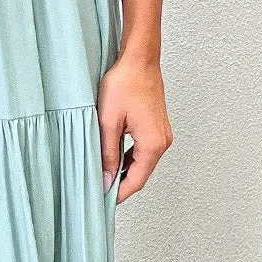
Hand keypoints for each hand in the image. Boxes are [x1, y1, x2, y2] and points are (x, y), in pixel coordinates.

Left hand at [98, 51, 172, 204]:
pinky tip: (113, 158)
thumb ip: (107, 154)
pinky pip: (143, 150)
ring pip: (142, 163)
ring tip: (103, 175)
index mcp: (153, 144)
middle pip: (141, 174)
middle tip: (98, 190)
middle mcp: (162, 142)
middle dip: (121, 184)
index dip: (118, 193)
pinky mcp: (156, 127)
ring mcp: (161, 134)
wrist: (139, 60)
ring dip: (124, 171)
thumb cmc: (125, 84)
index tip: (102, 201)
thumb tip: (106, 179)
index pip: (136, 181)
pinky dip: (129, 158)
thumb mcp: (108, 122)